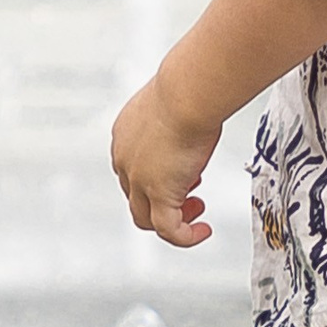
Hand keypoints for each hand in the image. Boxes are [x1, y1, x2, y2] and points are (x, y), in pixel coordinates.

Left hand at [111, 74, 222, 248]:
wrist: (187, 94)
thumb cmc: (188, 89)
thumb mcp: (177, 106)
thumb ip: (179, 121)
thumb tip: (198, 119)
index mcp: (124, 135)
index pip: (131, 170)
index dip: (158, 177)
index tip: (186, 174)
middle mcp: (125, 159)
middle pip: (135, 196)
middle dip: (164, 200)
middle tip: (192, 197)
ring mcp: (138, 179)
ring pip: (145, 217)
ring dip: (172, 219)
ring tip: (196, 214)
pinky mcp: (159, 194)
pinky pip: (168, 230)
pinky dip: (184, 236)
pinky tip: (202, 231)